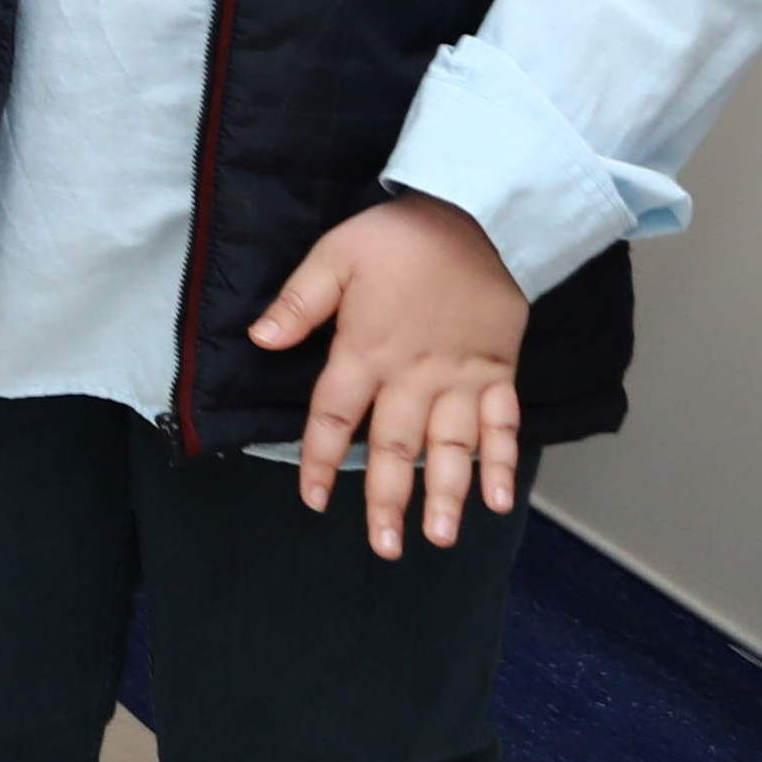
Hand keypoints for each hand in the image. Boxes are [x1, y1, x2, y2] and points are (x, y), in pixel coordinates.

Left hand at [251, 191, 530, 557]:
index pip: (336, 417)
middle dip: (388, 500)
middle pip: (396, 446)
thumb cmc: (397, 237)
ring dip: (446, 493)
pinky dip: (502, 460)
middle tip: (385, 548)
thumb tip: (259, 339)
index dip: (323, 460)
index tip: (314, 500)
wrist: (475, 214)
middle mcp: (414, 375)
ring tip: (439, 537)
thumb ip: (298, 302)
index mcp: (366, 351)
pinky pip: (503, 422)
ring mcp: (462, 377)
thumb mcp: (333, 255)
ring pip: (452, 445)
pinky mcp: (498, 370)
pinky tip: (499, 500)